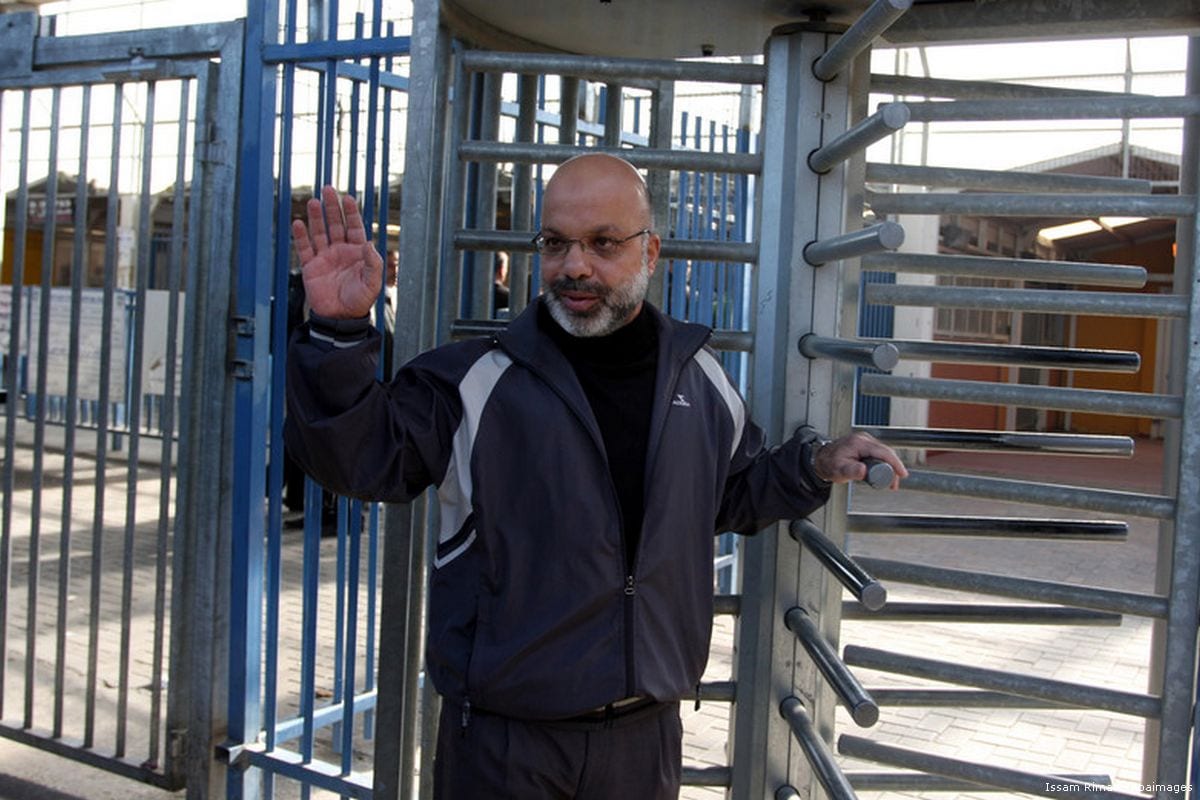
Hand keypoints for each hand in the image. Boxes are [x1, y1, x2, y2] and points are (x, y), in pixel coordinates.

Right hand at [291, 186, 383, 318]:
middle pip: (335, 224)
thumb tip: (369, 242)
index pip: (354, 226)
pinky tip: (298, 223)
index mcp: (357, 252)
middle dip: (332, 207)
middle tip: (328, 189)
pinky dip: (301, 236)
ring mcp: (325, 257)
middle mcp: (340, 251)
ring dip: (317, 217)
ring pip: (319, 232)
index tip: (348, 197)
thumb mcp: (372, 282)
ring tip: (313, 202)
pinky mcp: (311, 267)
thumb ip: (373, 262)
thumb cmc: (359, 301)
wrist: (340, 318)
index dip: (351, 212)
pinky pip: (304, 248)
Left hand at [812, 431, 907, 489]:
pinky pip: (879, 453)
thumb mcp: (838, 471)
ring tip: (890, 482)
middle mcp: (863, 439)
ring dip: (889, 467)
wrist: (820, 459)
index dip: (894, 463)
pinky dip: (884, 463)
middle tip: (894, 484)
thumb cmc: (828, 464)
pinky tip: (885, 473)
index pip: (883, 452)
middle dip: (894, 468)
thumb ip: (851, 471)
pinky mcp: (865, 445)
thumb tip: (863, 471)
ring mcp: (864, 441)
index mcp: (858, 443)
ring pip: (884, 453)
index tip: (902, 473)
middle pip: (886, 452)